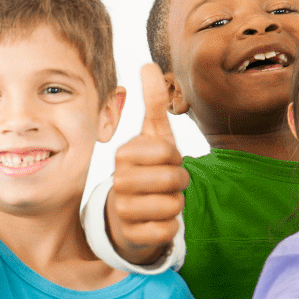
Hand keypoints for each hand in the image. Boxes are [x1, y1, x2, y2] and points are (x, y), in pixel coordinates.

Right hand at [105, 64, 187, 265]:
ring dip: (176, 204)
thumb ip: (154, 102)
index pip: (169, 152)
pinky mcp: (131, 235)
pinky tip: (157, 222)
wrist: (129, 215)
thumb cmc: (147, 170)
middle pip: (175, 179)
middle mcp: (118, 182)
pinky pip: (168, 230)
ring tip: (161, 201)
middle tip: (168, 184)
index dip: (176, 157)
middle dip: (180, 182)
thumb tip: (148, 63)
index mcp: (124, 155)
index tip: (165, 161)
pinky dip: (170, 227)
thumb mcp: (153, 136)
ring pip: (174, 205)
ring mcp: (122, 210)